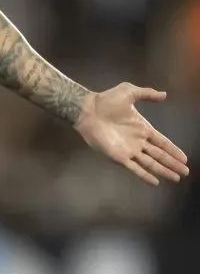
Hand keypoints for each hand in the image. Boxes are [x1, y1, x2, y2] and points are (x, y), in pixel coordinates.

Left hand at [75, 83, 189, 184]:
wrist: (87, 109)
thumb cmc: (106, 101)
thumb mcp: (129, 92)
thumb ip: (146, 94)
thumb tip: (165, 94)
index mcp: (142, 128)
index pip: (162, 142)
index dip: (173, 150)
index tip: (184, 158)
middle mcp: (138, 141)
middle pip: (159, 155)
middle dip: (172, 163)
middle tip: (185, 172)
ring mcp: (128, 150)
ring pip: (150, 163)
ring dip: (163, 171)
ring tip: (176, 178)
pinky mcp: (118, 156)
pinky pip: (134, 168)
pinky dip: (145, 175)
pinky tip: (155, 182)